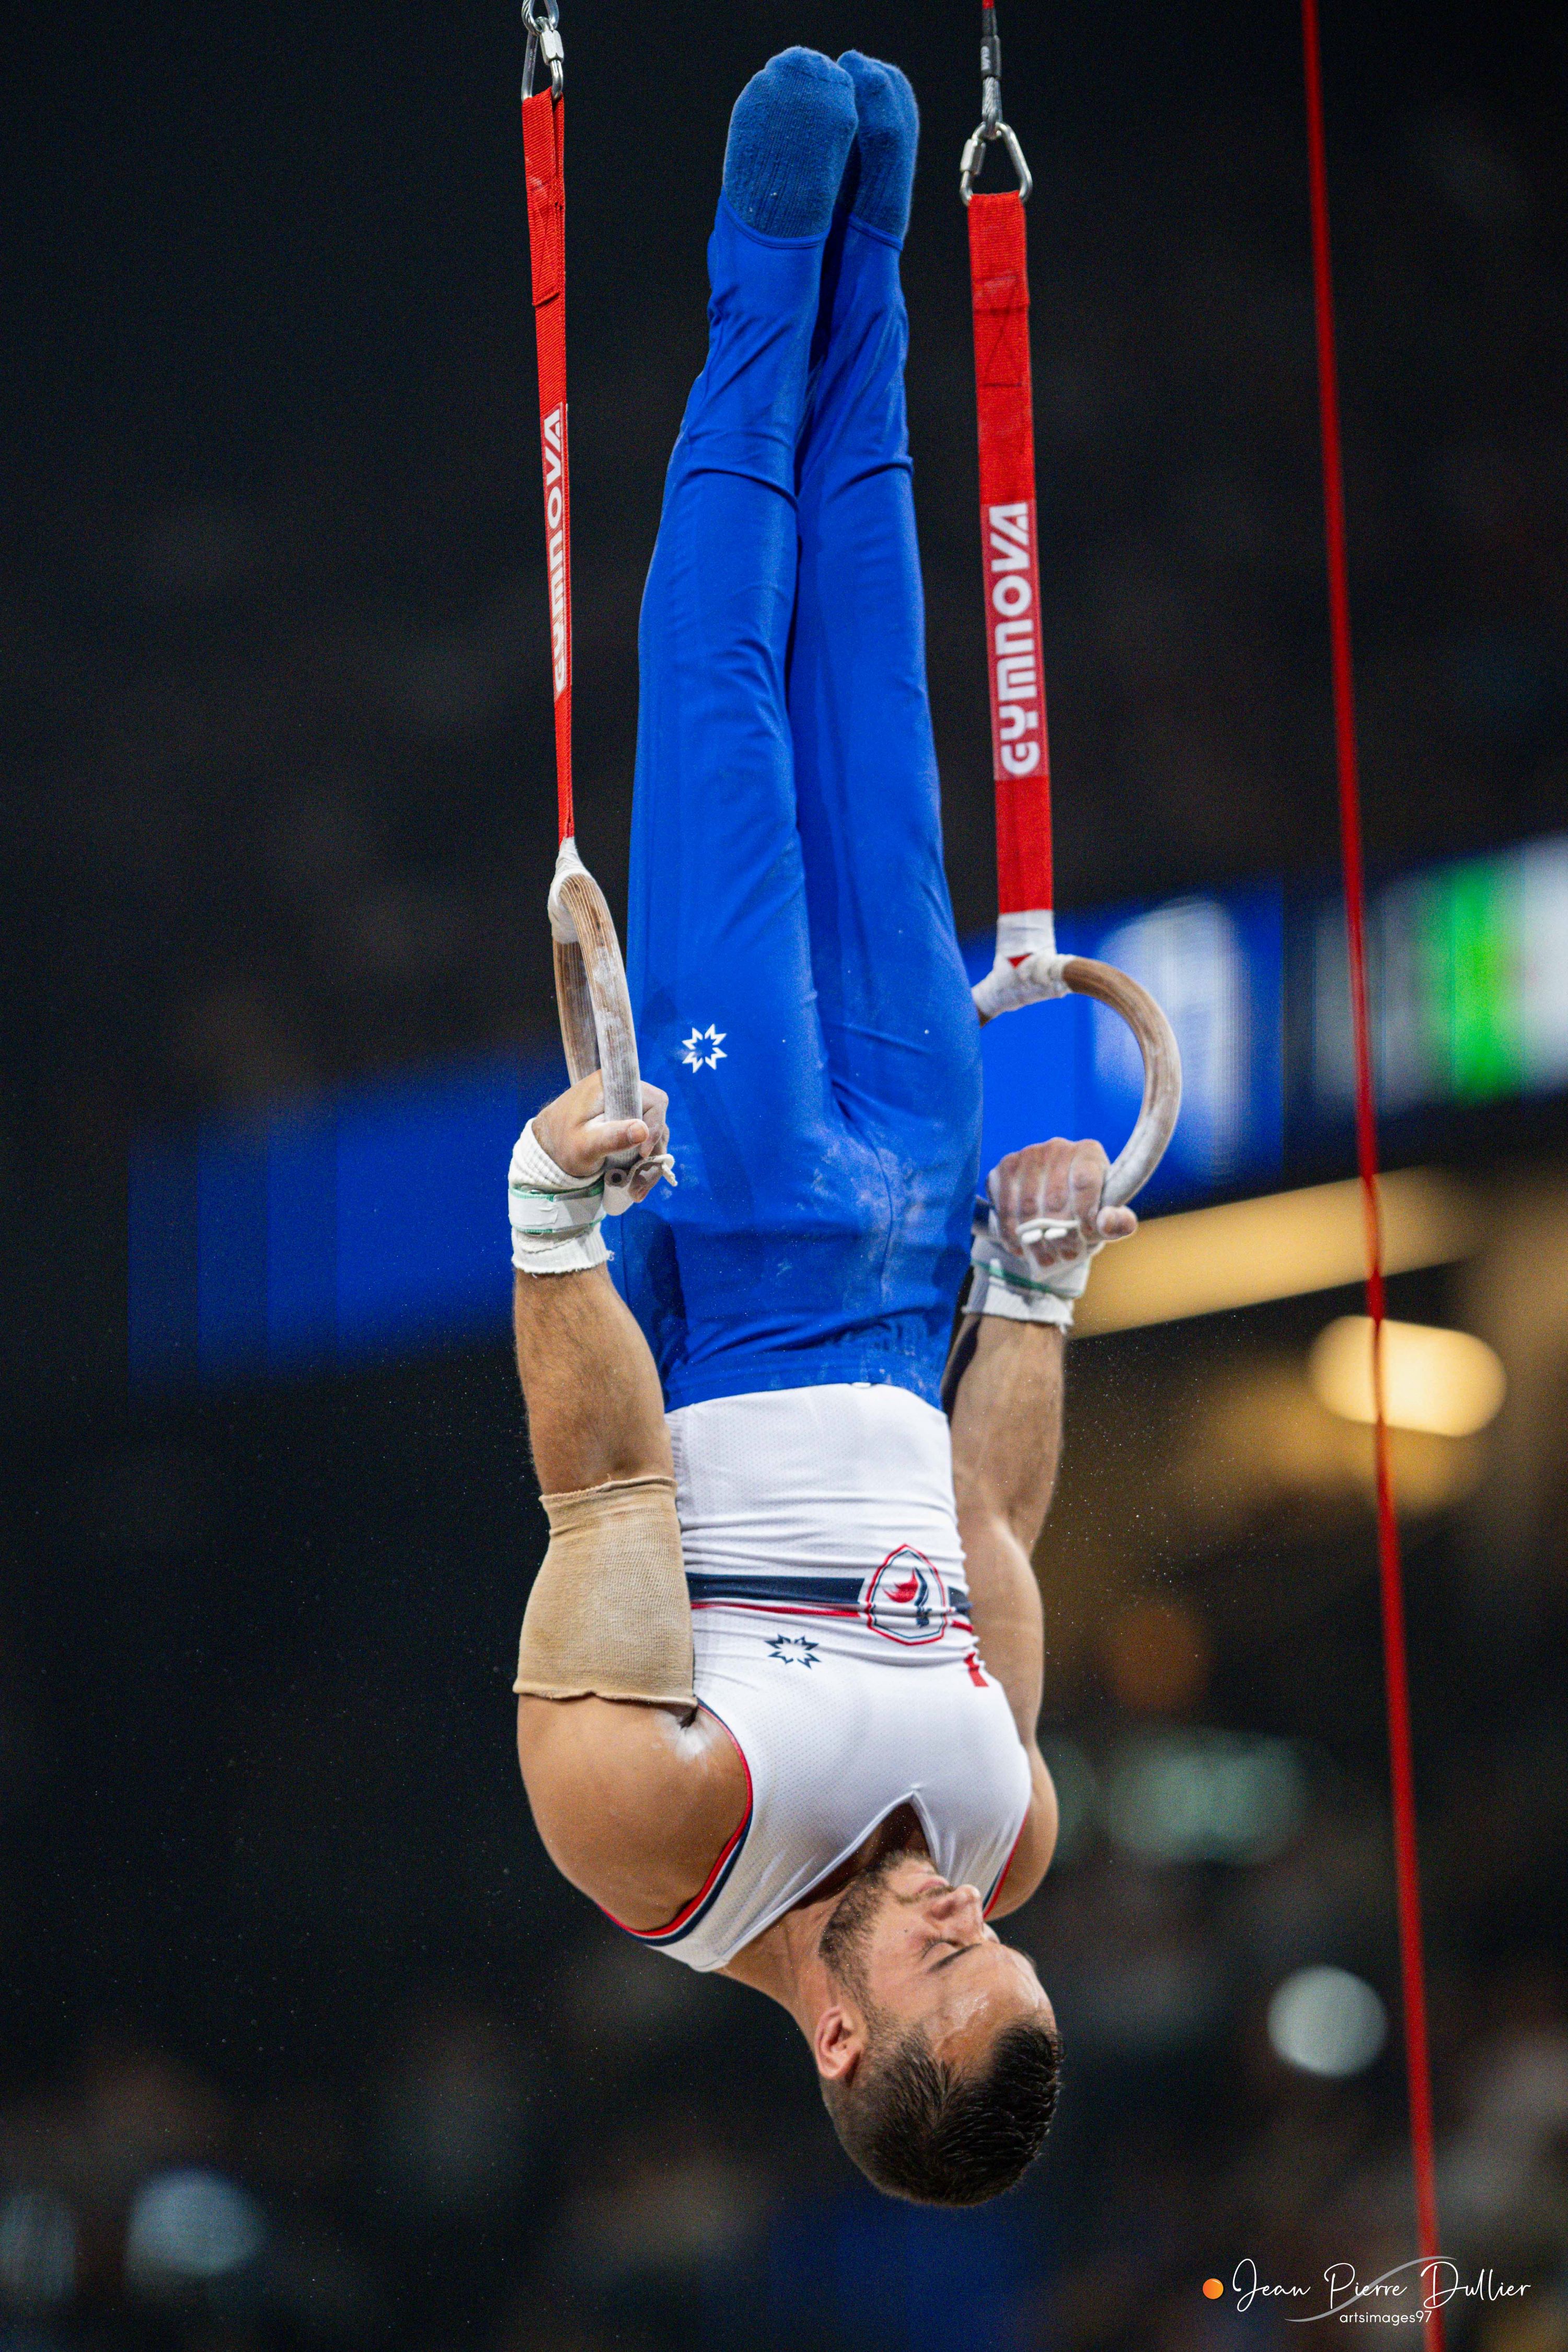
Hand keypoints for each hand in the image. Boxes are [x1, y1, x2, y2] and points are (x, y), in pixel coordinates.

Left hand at [533, 1072, 671, 1204]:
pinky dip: (643, 1162)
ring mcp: (625, 1108)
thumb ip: (612, 1137)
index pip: (653, 1101)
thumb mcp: (585, 1145)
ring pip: (652, 1134)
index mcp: (612, 1087)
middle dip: (654, 1152)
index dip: (655, 1126)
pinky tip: (635, 1183)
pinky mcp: (624, 1122)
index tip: (643, 1153)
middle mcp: (623, 1093)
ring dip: (650, 1162)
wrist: (546, 1148)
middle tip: (642, 1181)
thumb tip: (643, 1130)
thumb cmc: (561, 1144)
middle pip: (656, 1120)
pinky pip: (643, 1140)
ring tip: (637, 1190)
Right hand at [987, 1138, 1136, 1279]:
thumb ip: (1120, 1222)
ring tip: (1047, 1258)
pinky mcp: (1006, 1168)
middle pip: (1055, 1197)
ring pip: (1028, 1207)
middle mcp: (1057, 1147)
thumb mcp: (1109, 1216)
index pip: (1085, 1181)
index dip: (1085, 1213)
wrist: (1050, 1196)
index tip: (1087, 1236)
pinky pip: (1006, 1207)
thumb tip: (1106, 1223)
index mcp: (1088, 1152)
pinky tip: (1022, 1249)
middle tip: (1066, 1255)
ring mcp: (1028, 1155)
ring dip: (1036, 1240)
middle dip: (1061, 1234)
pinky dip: (1013, 1234)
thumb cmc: (1086, 1207)